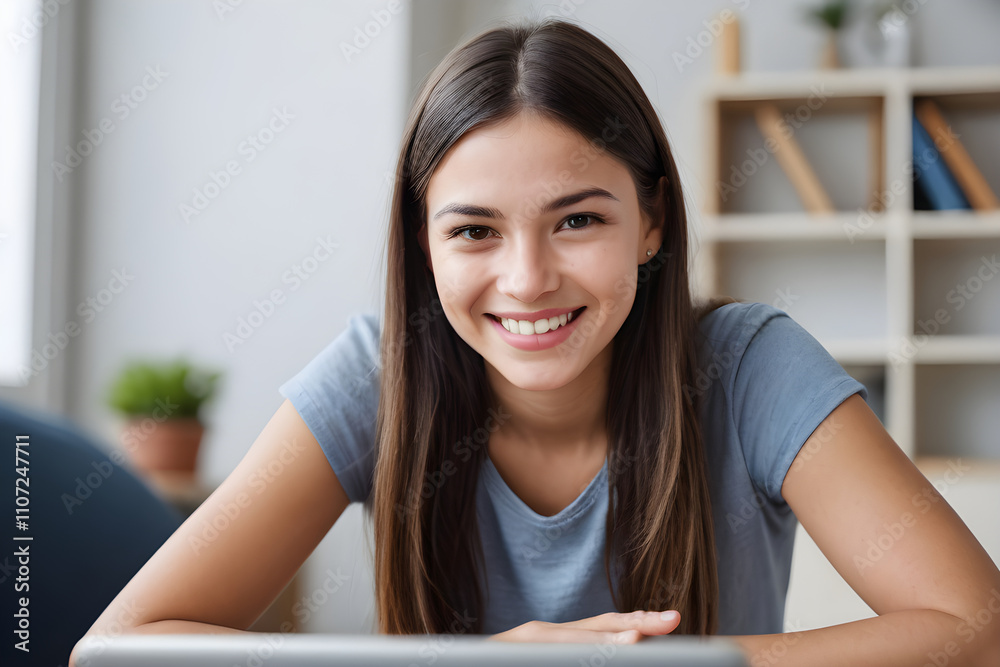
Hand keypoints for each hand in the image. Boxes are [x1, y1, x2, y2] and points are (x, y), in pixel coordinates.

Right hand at [487, 610, 680, 643]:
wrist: (444, 660)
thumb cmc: (500, 657)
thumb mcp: (538, 652)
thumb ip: (571, 647)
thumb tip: (619, 642)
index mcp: (549, 637)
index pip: (601, 626)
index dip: (637, 622)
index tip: (672, 621)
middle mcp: (537, 635)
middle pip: (594, 629)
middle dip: (634, 624)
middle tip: (670, 621)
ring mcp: (521, 644)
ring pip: (570, 641)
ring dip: (605, 641)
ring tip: (637, 639)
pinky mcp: (508, 651)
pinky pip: (546, 649)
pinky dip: (575, 651)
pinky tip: (597, 650)